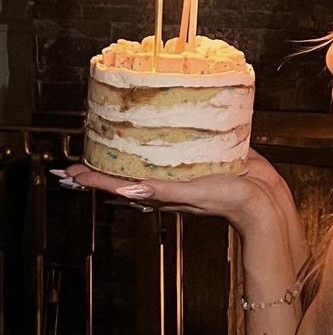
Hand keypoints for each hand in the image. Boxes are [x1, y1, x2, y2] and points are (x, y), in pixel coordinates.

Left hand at [64, 149, 304, 247]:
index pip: (116, 184)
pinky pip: (178, 150)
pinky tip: (164, 131)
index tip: (66, 172)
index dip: (91, 179)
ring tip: (114, 139)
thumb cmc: (229, 201)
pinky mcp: (205, 160)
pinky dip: (164, 143)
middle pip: (128, 172)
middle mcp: (169, 181)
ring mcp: (187, 171)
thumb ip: (162, 190)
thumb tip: (126, 189)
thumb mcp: (193, 193)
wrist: (264, 203)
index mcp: (160, 191)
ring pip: (150, 161)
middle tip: (83, 152)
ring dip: (130, 152)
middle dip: (104, 163)